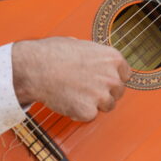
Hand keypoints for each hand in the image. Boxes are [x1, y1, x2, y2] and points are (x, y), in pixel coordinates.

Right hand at [10, 37, 131, 121]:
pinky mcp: (88, 112)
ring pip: (107, 106)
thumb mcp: (80, 44)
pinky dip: (79, 112)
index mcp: (113, 58)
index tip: (103, 79)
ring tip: (76, 93)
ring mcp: (101, 96)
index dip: (113, 77)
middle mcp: (112, 77)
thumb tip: (96, 58)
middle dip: (105, 91)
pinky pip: (90, 116)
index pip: (125, 74)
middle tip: (86, 88)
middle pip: (118, 92)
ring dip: (95, 103)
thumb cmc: (52, 53)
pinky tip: (68, 100)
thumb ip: (95, 55)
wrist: (35, 68)